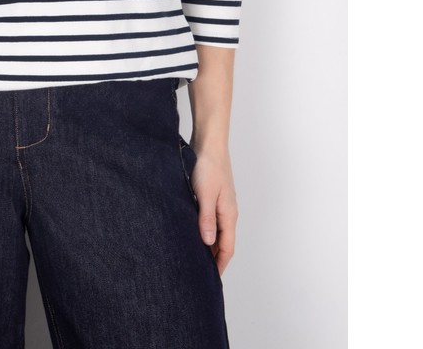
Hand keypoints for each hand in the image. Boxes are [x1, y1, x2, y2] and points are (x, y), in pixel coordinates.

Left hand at [189, 145, 237, 274]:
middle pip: (223, 241)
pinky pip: (212, 219)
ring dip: (209, 244)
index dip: (220, 264)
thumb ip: (206, 218)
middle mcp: (228, 211)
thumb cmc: (208, 166)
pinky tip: (194, 231)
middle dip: (214, 258)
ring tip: (195, 255)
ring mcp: (222, 203)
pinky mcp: (213, 195)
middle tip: (200, 272)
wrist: (209, 143)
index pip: (227, 247)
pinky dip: (205, 229)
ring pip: (217, 230)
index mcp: (229, 214)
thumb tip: (208, 243)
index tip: (211, 279)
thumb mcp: (205, 194)